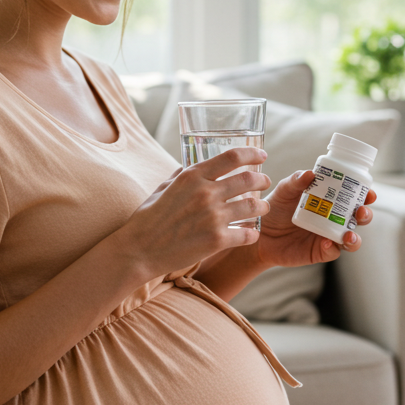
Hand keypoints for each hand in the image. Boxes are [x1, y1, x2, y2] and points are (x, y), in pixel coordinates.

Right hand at [107, 147, 271, 278]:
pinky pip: (247, 234)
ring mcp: (213, 217)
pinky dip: (252, 234)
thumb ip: (181, 175)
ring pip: (253, 206)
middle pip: (248, 179)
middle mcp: (205, 193)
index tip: (262, 156)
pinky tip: (250, 234)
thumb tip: (192, 165)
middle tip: (265, 182)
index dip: (252, 154)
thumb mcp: (163, 188)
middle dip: (262, 180)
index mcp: (192, 176)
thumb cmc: (148, 219)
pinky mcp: (216, 240)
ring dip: (262, 206)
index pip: (231, 157)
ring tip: (263, 207)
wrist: (139, 250)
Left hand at [252, 170, 376, 267]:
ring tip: (349, 235)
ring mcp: (328, 236)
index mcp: (330, 201)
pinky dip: (333, 248)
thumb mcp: (284, 190)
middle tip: (360, 211)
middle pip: (359, 218)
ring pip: (352, 239)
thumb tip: (310, 173)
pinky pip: (333, 252)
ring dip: (355, 237)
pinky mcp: (320, 252)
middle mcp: (334, 219)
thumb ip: (295, 181)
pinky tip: (325, 243)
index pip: (354, 196)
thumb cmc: (275, 208)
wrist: (259, 232)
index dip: (365, 195)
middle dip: (365, 215)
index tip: (368, 192)